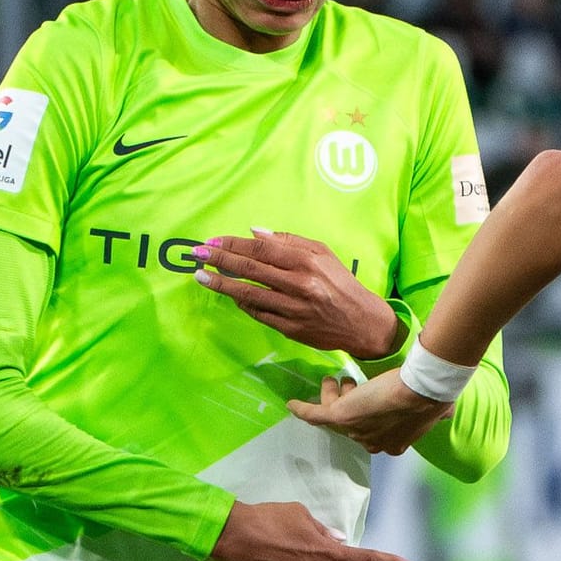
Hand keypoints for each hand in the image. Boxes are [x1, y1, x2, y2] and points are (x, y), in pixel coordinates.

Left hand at [193, 229, 401, 358]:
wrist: (363, 323)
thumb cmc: (342, 283)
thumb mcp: (323, 254)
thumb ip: (290, 241)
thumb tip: (255, 232)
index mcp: (307, 262)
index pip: (261, 249)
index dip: (233, 244)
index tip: (212, 241)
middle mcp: (299, 285)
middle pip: (250, 270)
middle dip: (220, 260)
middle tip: (197, 254)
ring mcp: (293, 309)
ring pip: (249, 294)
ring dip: (221, 284)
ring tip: (201, 277)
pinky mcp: (290, 329)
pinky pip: (258, 314)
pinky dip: (242, 303)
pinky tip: (230, 295)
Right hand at [289, 372, 452, 455]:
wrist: (421, 392)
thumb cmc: (431, 397)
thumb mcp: (435, 411)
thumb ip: (435, 414)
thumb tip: (446, 413)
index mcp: (392, 443)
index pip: (372, 431)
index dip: (368, 414)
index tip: (369, 398)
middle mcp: (371, 441)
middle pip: (352, 422)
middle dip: (351, 401)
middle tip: (350, 384)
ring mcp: (354, 429)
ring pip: (335, 412)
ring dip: (334, 394)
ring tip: (334, 380)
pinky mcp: (340, 416)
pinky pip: (315, 414)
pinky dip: (303, 409)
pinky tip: (292, 404)